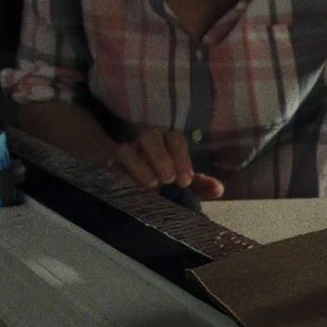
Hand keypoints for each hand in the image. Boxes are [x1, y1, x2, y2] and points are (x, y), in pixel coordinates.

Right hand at [109, 128, 224, 199]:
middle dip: (160, 156)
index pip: (175, 139)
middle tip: (168, 180)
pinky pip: (110, 167)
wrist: (130, 181)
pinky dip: (121, 178)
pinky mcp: (107, 166)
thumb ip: (200, 185)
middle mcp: (144, 143)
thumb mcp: (181, 182)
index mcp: (166, 143)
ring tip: (151, 185)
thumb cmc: (162, 179)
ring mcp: (124, 152)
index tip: (184, 181)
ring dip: (139, 166)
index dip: (181, 158)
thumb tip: (218, 189)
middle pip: (150, 136)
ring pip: (126, 149)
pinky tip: (131, 191)